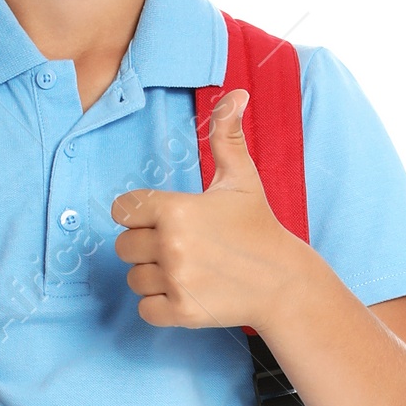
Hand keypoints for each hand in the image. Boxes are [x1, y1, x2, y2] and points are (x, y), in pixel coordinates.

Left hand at [110, 89, 308, 333]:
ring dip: (152, 276)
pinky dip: (158, 305)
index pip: (123, 210)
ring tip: (184, 270)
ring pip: (134, 278)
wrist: (282, 282)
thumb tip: (236, 93)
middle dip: (144, 246)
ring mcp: (176, 280)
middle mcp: (171, 244)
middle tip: (177, 247)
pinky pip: (144, 309)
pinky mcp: (181, 311)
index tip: (160, 220)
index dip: (137, 215)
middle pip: (124, 246)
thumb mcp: (241, 178)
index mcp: (176, 208)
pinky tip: (183, 292)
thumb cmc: (258, 227)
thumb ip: (227, 135)